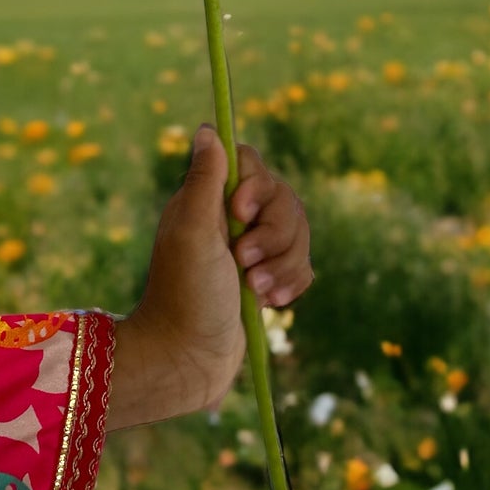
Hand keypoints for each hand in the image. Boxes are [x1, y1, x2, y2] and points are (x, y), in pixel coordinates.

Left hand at [108, 126, 312, 429]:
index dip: (256, 185)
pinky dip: (292, 283)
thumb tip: (209, 129)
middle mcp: (231, 221)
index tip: (239, 214)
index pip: (251, 164)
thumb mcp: (193, 232)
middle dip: (274, 235)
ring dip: (282, 264)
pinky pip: (303, 265)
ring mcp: (252, 251)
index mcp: (208, 202)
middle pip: (284, 199)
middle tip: (244, 264)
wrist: (191, 360)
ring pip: (299, 234)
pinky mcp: (268, 279)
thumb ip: (205, 179)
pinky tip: (271, 303)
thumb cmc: (187, 296)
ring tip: (255, 291)